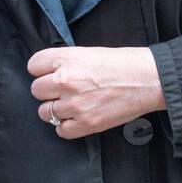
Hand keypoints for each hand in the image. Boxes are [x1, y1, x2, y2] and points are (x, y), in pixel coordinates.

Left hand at [27, 45, 165, 139]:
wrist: (148, 79)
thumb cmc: (121, 62)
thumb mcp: (87, 52)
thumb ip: (65, 61)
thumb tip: (48, 72)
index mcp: (66, 59)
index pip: (33, 66)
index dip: (41, 69)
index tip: (50, 72)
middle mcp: (66, 81)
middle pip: (36, 90)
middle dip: (47, 90)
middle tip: (62, 89)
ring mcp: (75, 105)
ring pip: (45, 112)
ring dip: (55, 109)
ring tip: (71, 104)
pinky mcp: (87, 124)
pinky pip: (61, 130)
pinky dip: (66, 126)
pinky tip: (76, 118)